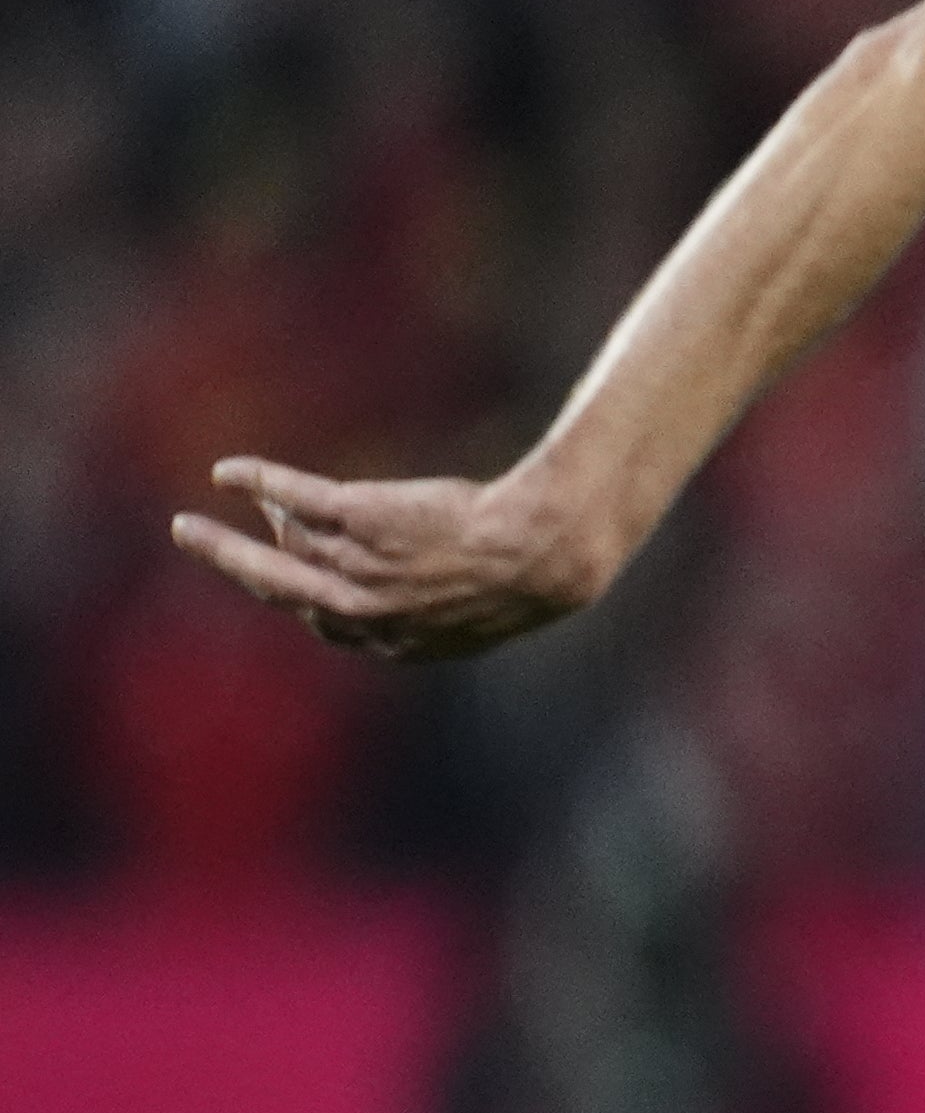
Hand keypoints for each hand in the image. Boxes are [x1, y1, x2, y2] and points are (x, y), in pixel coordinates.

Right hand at [171, 455, 619, 659]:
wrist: (545, 551)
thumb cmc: (528, 575)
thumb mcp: (474, 609)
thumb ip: (429, 612)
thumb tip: (399, 591)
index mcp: (392, 642)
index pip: (325, 620)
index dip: (301, 596)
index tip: (281, 581)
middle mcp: (361, 608)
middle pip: (277, 586)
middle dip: (230, 561)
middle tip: (192, 535)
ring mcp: (356, 563)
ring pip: (289, 537)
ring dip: (262, 511)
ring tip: (237, 491)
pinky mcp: (358, 518)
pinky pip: (291, 497)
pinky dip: (255, 480)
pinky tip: (227, 471)